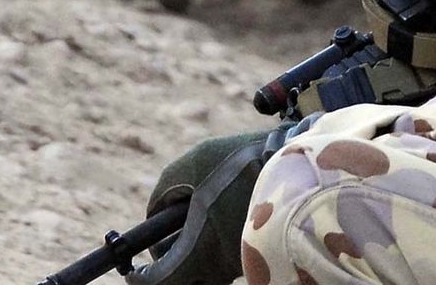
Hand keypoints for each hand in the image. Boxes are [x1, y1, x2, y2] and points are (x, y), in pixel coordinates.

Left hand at [124, 129, 272, 284]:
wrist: (302, 163)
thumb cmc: (244, 164)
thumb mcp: (195, 163)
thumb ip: (166, 188)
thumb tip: (157, 211)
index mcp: (202, 250)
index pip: (160, 282)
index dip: (141, 278)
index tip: (133, 270)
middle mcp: (224, 264)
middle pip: (187, 281)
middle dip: (172, 265)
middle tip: (169, 241)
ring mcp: (246, 258)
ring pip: (211, 267)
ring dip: (198, 247)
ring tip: (204, 213)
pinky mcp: (262, 247)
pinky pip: (232, 252)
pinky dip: (222, 238)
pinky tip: (230, 208)